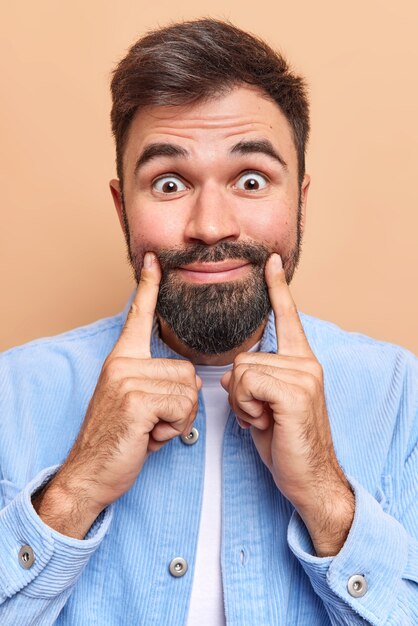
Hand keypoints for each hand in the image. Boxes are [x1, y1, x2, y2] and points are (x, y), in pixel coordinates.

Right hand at [34, 252, 200, 537]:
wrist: (91, 473)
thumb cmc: (119, 439)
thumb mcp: (137, 403)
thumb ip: (159, 383)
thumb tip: (193, 382)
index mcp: (122, 360)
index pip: (138, 317)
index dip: (149, 287)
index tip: (154, 260)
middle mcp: (122, 363)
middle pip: (187, 372)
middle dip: (181, 405)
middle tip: (153, 422)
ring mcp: (127, 380)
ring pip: (189, 391)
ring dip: (178, 419)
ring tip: (151, 429)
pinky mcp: (135, 400)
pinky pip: (182, 407)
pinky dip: (174, 428)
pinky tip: (150, 436)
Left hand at [221, 253, 353, 555]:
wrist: (309, 478)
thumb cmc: (285, 443)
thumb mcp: (264, 408)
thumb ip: (251, 382)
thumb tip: (227, 374)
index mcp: (300, 362)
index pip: (287, 318)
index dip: (277, 289)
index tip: (271, 262)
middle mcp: (305, 363)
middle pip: (243, 356)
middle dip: (240, 391)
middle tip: (261, 415)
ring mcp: (303, 375)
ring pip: (241, 370)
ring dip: (242, 401)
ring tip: (264, 419)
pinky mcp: (295, 392)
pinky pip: (247, 383)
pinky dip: (245, 406)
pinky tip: (264, 421)